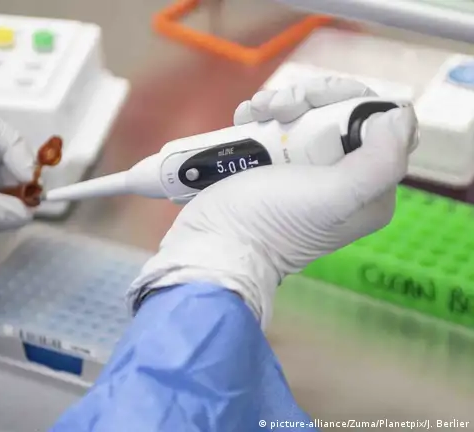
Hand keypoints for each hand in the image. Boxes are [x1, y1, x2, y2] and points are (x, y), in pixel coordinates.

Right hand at [128, 77, 418, 327]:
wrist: (212, 246)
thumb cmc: (271, 222)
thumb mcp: (335, 196)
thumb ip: (380, 161)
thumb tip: (400, 115)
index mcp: (370, 190)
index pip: (376, 122)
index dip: (348, 100)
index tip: (313, 103)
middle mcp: (342, 180)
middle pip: (339, 113)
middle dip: (308, 99)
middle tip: (278, 107)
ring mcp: (303, 172)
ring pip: (306, 114)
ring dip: (280, 102)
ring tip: (256, 112)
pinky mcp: (271, 167)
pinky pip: (276, 125)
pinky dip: (260, 114)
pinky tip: (245, 118)